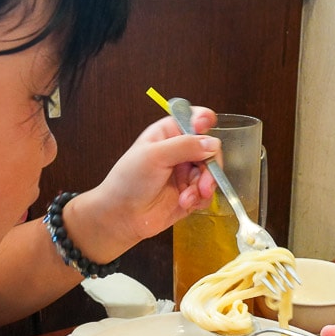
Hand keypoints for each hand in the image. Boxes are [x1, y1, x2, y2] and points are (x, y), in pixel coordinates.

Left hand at [86, 107, 220, 246]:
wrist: (121, 216)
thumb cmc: (129, 181)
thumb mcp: (154, 156)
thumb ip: (185, 146)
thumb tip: (213, 143)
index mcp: (168, 134)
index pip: (194, 119)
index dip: (204, 121)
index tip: (206, 129)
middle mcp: (180, 151)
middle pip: (209, 149)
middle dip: (210, 166)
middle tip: (204, 182)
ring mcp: (185, 173)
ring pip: (211, 173)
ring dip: (204, 186)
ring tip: (188, 198)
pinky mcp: (190, 194)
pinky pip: (206, 193)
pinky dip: (200, 199)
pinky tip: (185, 204)